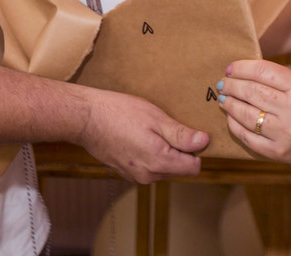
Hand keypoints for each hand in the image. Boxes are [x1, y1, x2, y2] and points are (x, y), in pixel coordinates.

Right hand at [78, 89, 208, 182]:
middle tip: (164, 127)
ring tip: (148, 130)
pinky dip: (149, 154)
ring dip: (163, 152)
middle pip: (179, 168)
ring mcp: (135, 176)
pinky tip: (137, 136)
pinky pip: (148, 167)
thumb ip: (181, 135)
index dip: (195, 149)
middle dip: (178, 150)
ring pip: (163, 167)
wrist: (86, 118)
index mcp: (159, 162)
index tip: (186, 133)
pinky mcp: (126, 172)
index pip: (193, 168)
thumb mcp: (156, 118)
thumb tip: (204, 142)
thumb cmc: (120, 113)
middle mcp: (148, 175)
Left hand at [218, 59, 290, 171]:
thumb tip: (240, 71)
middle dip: (232, 86)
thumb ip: (276, 77)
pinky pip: (247, 136)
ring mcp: (284, 133)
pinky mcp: (276, 151)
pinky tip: (230, 116)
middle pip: (252, 92)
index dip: (242, 68)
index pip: (263, 71)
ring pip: (246, 114)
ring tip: (223, 98)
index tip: (230, 69)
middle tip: (222, 83)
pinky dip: (234, 124)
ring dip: (229, 104)